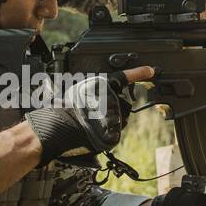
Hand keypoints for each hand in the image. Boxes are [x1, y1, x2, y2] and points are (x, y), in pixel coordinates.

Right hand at [24, 66, 153, 163]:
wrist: (55, 128)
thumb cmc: (62, 109)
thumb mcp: (78, 90)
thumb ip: (95, 91)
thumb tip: (105, 95)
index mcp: (102, 85)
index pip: (124, 77)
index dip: (139, 73)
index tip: (151, 70)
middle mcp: (111, 100)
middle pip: (122, 106)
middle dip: (112, 110)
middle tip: (93, 114)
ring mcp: (113, 117)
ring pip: (119, 120)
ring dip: (110, 123)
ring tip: (91, 123)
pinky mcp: (114, 133)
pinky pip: (114, 134)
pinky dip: (106, 135)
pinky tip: (95, 132)